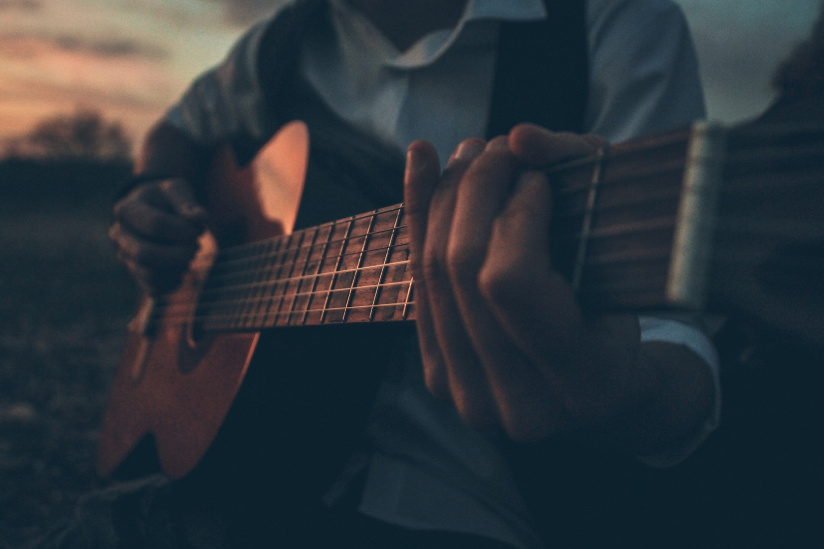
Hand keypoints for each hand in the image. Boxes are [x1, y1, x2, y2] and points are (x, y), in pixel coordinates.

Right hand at [110, 178, 206, 295]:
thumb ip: (187, 202)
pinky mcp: (136, 274)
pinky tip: (182, 268)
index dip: (183, 230)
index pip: (155, 225)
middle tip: (197, 247)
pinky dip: (174, 282)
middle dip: (178, 254)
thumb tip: (200, 218)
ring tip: (189, 254)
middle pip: (145, 254)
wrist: (154, 210)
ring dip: (178, 267)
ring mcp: (125, 257)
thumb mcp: (177, 189)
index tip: (200, 229)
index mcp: (126, 210)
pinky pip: (154, 289)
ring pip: (150, 274)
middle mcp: (119, 235)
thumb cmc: (167, 198)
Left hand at [404, 124, 712, 450]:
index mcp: (580, 382)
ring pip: (430, 273)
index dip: (517, 213)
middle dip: (476, 190)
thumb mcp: (628, 248)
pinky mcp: (440, 376)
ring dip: (446, 197)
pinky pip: (416, 284)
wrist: (600, 388)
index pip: (510, 280)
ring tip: (472, 152)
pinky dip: (417, 216)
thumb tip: (520, 138)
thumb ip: (584, 180)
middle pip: (460, 271)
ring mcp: (469, 396)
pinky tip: (422, 160)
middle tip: (499, 149)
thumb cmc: (625, 311)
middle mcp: (518, 403)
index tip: (538, 178)